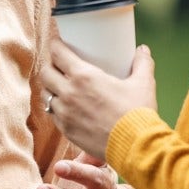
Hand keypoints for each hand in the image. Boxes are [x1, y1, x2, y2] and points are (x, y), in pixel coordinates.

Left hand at [41, 41, 157, 158]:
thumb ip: (142, 63)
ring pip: (45, 95)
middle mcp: (69, 93)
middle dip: (50, 66)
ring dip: (50, 88)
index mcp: (83, 76)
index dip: (55, 45)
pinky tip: (65, 106)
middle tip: (59, 65)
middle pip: (45, 73)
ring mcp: (65, 113)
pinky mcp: (66, 130)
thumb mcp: (143, 83)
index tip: (58, 42)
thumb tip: (143, 49)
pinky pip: (53, 114)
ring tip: (59, 85)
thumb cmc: (138, 113)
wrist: (134, 146)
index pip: (58, 54)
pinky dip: (56, 108)